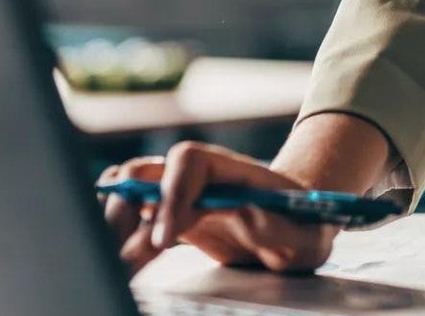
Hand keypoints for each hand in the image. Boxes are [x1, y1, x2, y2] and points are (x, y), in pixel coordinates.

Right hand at [96, 141, 342, 275]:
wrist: (299, 227)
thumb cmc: (306, 227)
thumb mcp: (306, 236)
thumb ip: (278, 227)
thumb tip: (246, 213)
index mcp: (232, 171)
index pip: (188, 162)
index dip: (171, 195)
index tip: (165, 238)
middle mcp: (200, 178)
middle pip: (145, 170)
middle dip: (128, 207)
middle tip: (129, 254)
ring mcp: (183, 196)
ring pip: (131, 191)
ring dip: (118, 222)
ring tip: (123, 261)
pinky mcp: (173, 219)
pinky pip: (135, 215)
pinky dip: (122, 232)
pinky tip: (124, 258)